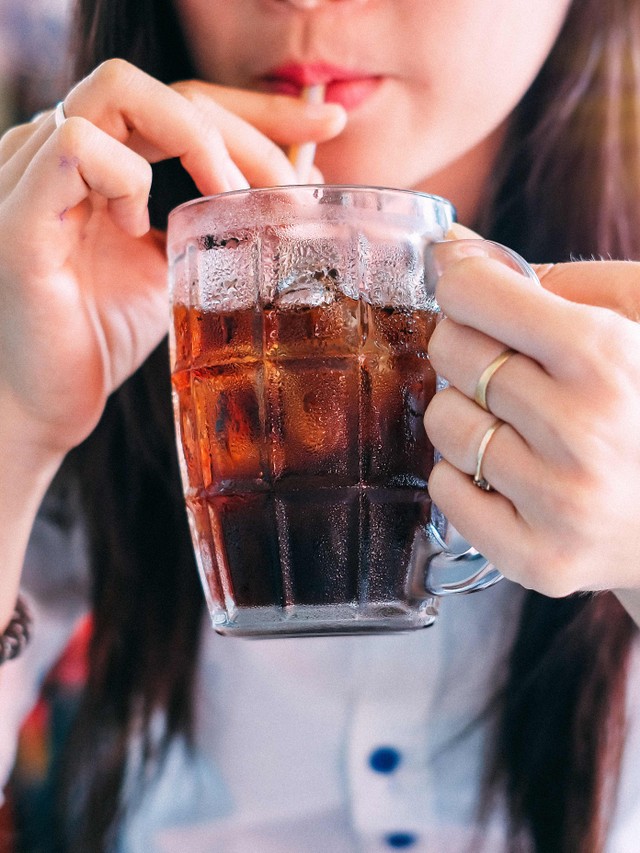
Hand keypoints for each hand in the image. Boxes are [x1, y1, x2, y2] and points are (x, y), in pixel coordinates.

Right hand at [0, 60, 346, 458]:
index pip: (184, 100)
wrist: (44, 403)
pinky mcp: (19, 219)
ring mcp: (32, 176)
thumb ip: (223, 220)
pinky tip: (138, 229)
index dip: (258, 107)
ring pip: (117, 95)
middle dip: (248, 127)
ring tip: (226, 203)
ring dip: (196, 142)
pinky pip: (76, 149)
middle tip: (293, 188)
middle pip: (165, 88)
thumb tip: (300, 177)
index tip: (328, 122)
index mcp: (102, 161)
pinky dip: (126, 179)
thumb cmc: (102, 335)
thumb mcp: (180, 268)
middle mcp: (62, 152)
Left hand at [424, 232, 639, 597]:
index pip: (472, 294)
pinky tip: (510, 472)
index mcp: (606, 358)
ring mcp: (559, 502)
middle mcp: (581, 432)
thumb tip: (452, 248)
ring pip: (444, 422)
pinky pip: (445, 491)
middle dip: (469, 346)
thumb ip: (557, 279)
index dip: (466, 286)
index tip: (476, 294)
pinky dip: (463, 475)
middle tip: (508, 365)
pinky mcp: (539, 558)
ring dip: (467, 412)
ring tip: (517, 423)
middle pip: (451, 353)